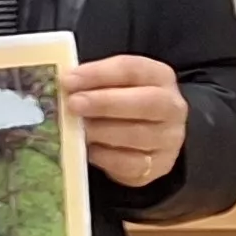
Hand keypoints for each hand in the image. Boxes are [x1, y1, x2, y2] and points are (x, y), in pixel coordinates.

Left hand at [66, 55, 187, 188]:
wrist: (148, 140)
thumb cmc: (124, 106)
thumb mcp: (114, 86)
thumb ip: (94, 83)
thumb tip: (64, 86)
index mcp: (159, 77)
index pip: (132, 69)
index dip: (98, 74)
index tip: (68, 80)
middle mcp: (171, 107)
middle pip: (143, 102)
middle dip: (104, 102)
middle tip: (73, 104)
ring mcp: (169, 139)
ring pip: (136, 135)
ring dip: (101, 131)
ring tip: (77, 129)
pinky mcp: (159, 166)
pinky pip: (130, 163)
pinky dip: (105, 157)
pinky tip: (89, 149)